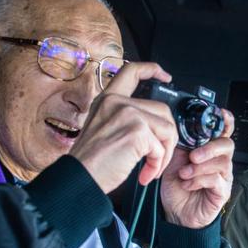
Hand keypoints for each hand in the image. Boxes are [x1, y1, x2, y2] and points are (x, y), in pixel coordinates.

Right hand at [70, 62, 175, 193]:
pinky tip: (146, 174)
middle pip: (162, 110)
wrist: (80, 178)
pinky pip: (161, 148)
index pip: (131, 71)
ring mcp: (128, 114)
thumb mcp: (102, 129)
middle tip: (158, 156)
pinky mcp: (137, 131)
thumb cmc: (90, 162)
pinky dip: (157, 165)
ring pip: (167, 129)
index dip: (152, 69)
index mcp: (107, 100)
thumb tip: (154, 127)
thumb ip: (124, 119)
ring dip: (163, 154)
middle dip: (167, 136)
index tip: (165, 76)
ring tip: (151, 168)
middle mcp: (117, 103)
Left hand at [160, 109, 233, 228]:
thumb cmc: (177, 187)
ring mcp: (223, 177)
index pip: (223, 131)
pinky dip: (199, 180)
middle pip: (227, 145)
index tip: (220, 114)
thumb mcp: (174, 161)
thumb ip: (180, 145)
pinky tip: (188, 184)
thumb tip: (179, 128)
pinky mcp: (222, 192)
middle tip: (193, 156)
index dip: (225, 121)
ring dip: (200, 167)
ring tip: (185, 173)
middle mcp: (219, 162)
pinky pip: (216, 180)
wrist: (175, 213)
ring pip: (222, 163)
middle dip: (210, 148)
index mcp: (209, 150)